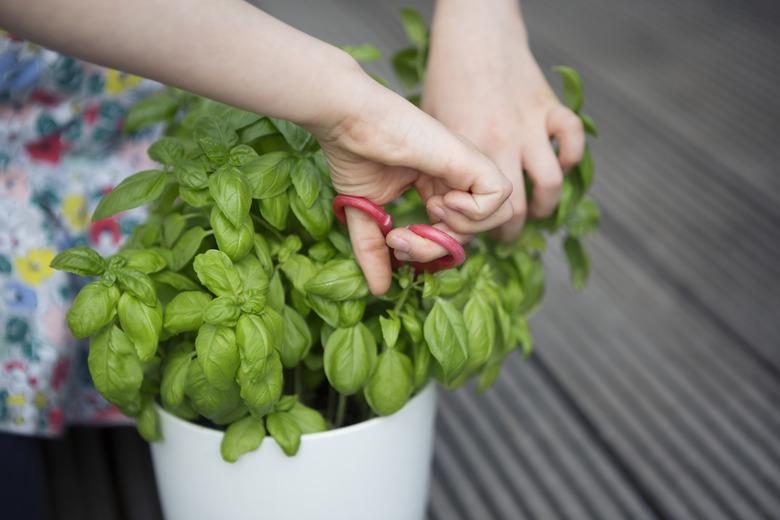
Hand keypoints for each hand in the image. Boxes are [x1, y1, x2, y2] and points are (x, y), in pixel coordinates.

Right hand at [307, 69, 512, 294]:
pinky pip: (500, 197)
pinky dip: (474, 211)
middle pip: (477, 231)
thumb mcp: (367, 216)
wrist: (348, 120)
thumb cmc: (354, 154)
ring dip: (461, 230)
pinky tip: (442, 200)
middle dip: (440, 248)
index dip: (429, 250)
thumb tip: (380, 290)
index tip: (394, 242)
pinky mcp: (471, 159)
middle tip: (403, 238)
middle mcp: (459, 178)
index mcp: (439, 186)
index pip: (454, 233)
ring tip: (429, 213)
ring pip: (498, 216)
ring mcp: (467, 167)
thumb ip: (375, 251)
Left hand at [400, 0, 583, 261]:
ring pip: (550, 186)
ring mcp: (530, 126)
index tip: (471, 228)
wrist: (473, 31)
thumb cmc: (445, 78)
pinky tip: (557, 164)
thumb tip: (443, 202)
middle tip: (503, 233)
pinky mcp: (549, 107)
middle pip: (516, 210)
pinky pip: (572, 141)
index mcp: (468, 152)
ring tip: (533, 211)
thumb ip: (440, 165)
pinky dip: (570, 157)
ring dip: (543, 206)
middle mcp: (503, 144)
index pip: (478, 213)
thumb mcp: (431, 125)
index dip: (475, 229)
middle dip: (509, 231)